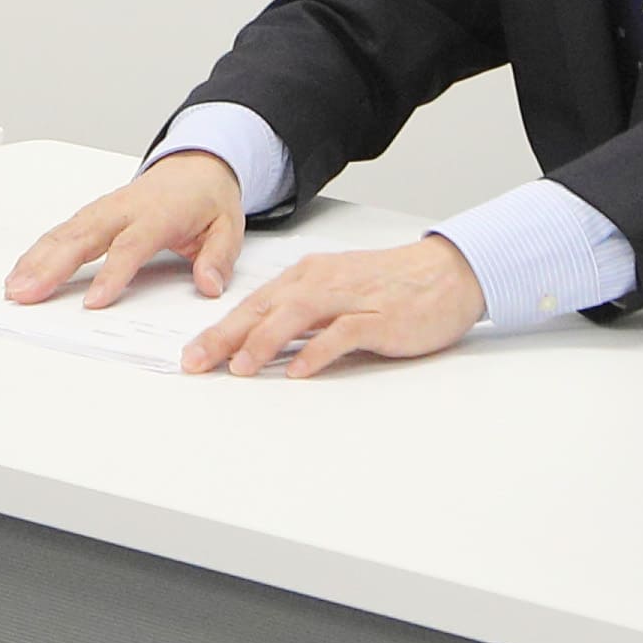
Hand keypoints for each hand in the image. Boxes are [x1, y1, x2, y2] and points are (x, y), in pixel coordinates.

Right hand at [6, 154, 243, 310]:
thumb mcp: (228, 226)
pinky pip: (61, 231)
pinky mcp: (93, 214)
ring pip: (65, 233)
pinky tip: (21, 271)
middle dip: (52, 266)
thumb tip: (209, 285)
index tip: (93, 301)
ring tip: (15, 288)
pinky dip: (38, 251)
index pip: (131, 244)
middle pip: (83, 237)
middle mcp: (125, 209)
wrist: (196, 165)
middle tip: (29, 293)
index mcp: (158, 212)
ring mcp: (105, 210)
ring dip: (36, 260)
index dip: (111, 273)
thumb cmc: (206, 198)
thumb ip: (219, 257)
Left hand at [181, 236, 484, 377]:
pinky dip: (317, 351)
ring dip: (264, 342)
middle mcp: (323, 282)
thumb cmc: (392, 287)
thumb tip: (262, 346)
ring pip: (297, 316)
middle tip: (196, 362)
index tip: (193, 354)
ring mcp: (351, 298)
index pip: (254, 304)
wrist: (448, 272)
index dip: (220, 329)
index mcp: (309, 276)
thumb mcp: (338, 295)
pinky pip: (342, 333)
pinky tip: (299, 370)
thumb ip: (303, 318)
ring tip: (239, 367)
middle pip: (265, 309)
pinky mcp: (379, 317)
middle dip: (225, 336)